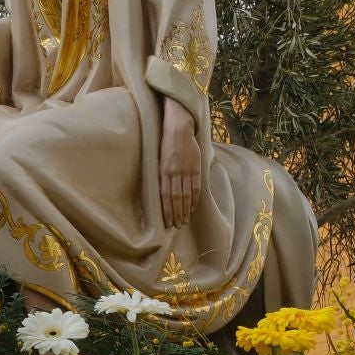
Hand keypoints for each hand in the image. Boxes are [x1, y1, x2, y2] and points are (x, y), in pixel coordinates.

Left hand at [159, 97, 201, 228]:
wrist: (179, 128)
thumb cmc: (165, 143)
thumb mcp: (158, 158)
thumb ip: (161, 174)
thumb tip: (161, 190)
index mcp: (163, 171)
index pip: (165, 196)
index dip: (167, 211)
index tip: (167, 223)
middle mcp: (175, 173)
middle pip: (176, 199)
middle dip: (176, 214)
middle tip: (176, 227)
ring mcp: (186, 171)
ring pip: (186, 195)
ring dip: (185, 210)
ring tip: (183, 222)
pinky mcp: (195, 168)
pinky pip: (195, 187)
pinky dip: (194, 199)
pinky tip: (192, 208)